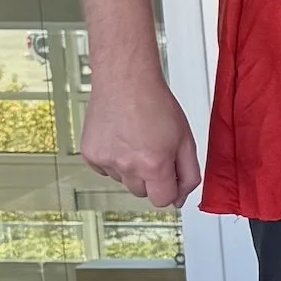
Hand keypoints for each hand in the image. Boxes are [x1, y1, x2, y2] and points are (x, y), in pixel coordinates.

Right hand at [81, 71, 200, 210]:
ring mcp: (106, 161)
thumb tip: (181, 197)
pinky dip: (114, 160)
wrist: (125, 80)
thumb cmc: (155, 102)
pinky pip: (105, 170)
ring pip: (124, 181)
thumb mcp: (186, 139)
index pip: (163, 200)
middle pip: (143, 193)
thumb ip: (189, 174)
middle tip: (154, 150)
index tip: (170, 176)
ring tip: (136, 140)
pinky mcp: (91, 154)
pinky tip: (120, 139)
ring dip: (132, 168)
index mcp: (154, 165)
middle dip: (152, 178)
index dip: (171, 189)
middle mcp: (127, 166)